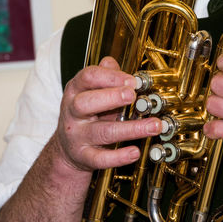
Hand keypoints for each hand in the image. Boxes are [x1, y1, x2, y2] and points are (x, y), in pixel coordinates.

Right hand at [53, 56, 161, 171]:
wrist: (68, 148)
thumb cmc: (87, 114)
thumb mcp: (91, 92)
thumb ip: (104, 77)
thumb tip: (113, 62)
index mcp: (76, 91)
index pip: (88, 77)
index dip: (111, 77)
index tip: (132, 80)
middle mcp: (73, 112)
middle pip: (86, 103)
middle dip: (112, 98)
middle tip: (134, 96)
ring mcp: (77, 136)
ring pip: (102, 132)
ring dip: (131, 129)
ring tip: (154, 125)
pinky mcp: (84, 157)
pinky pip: (100, 158)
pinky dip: (119, 156)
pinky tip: (135, 152)